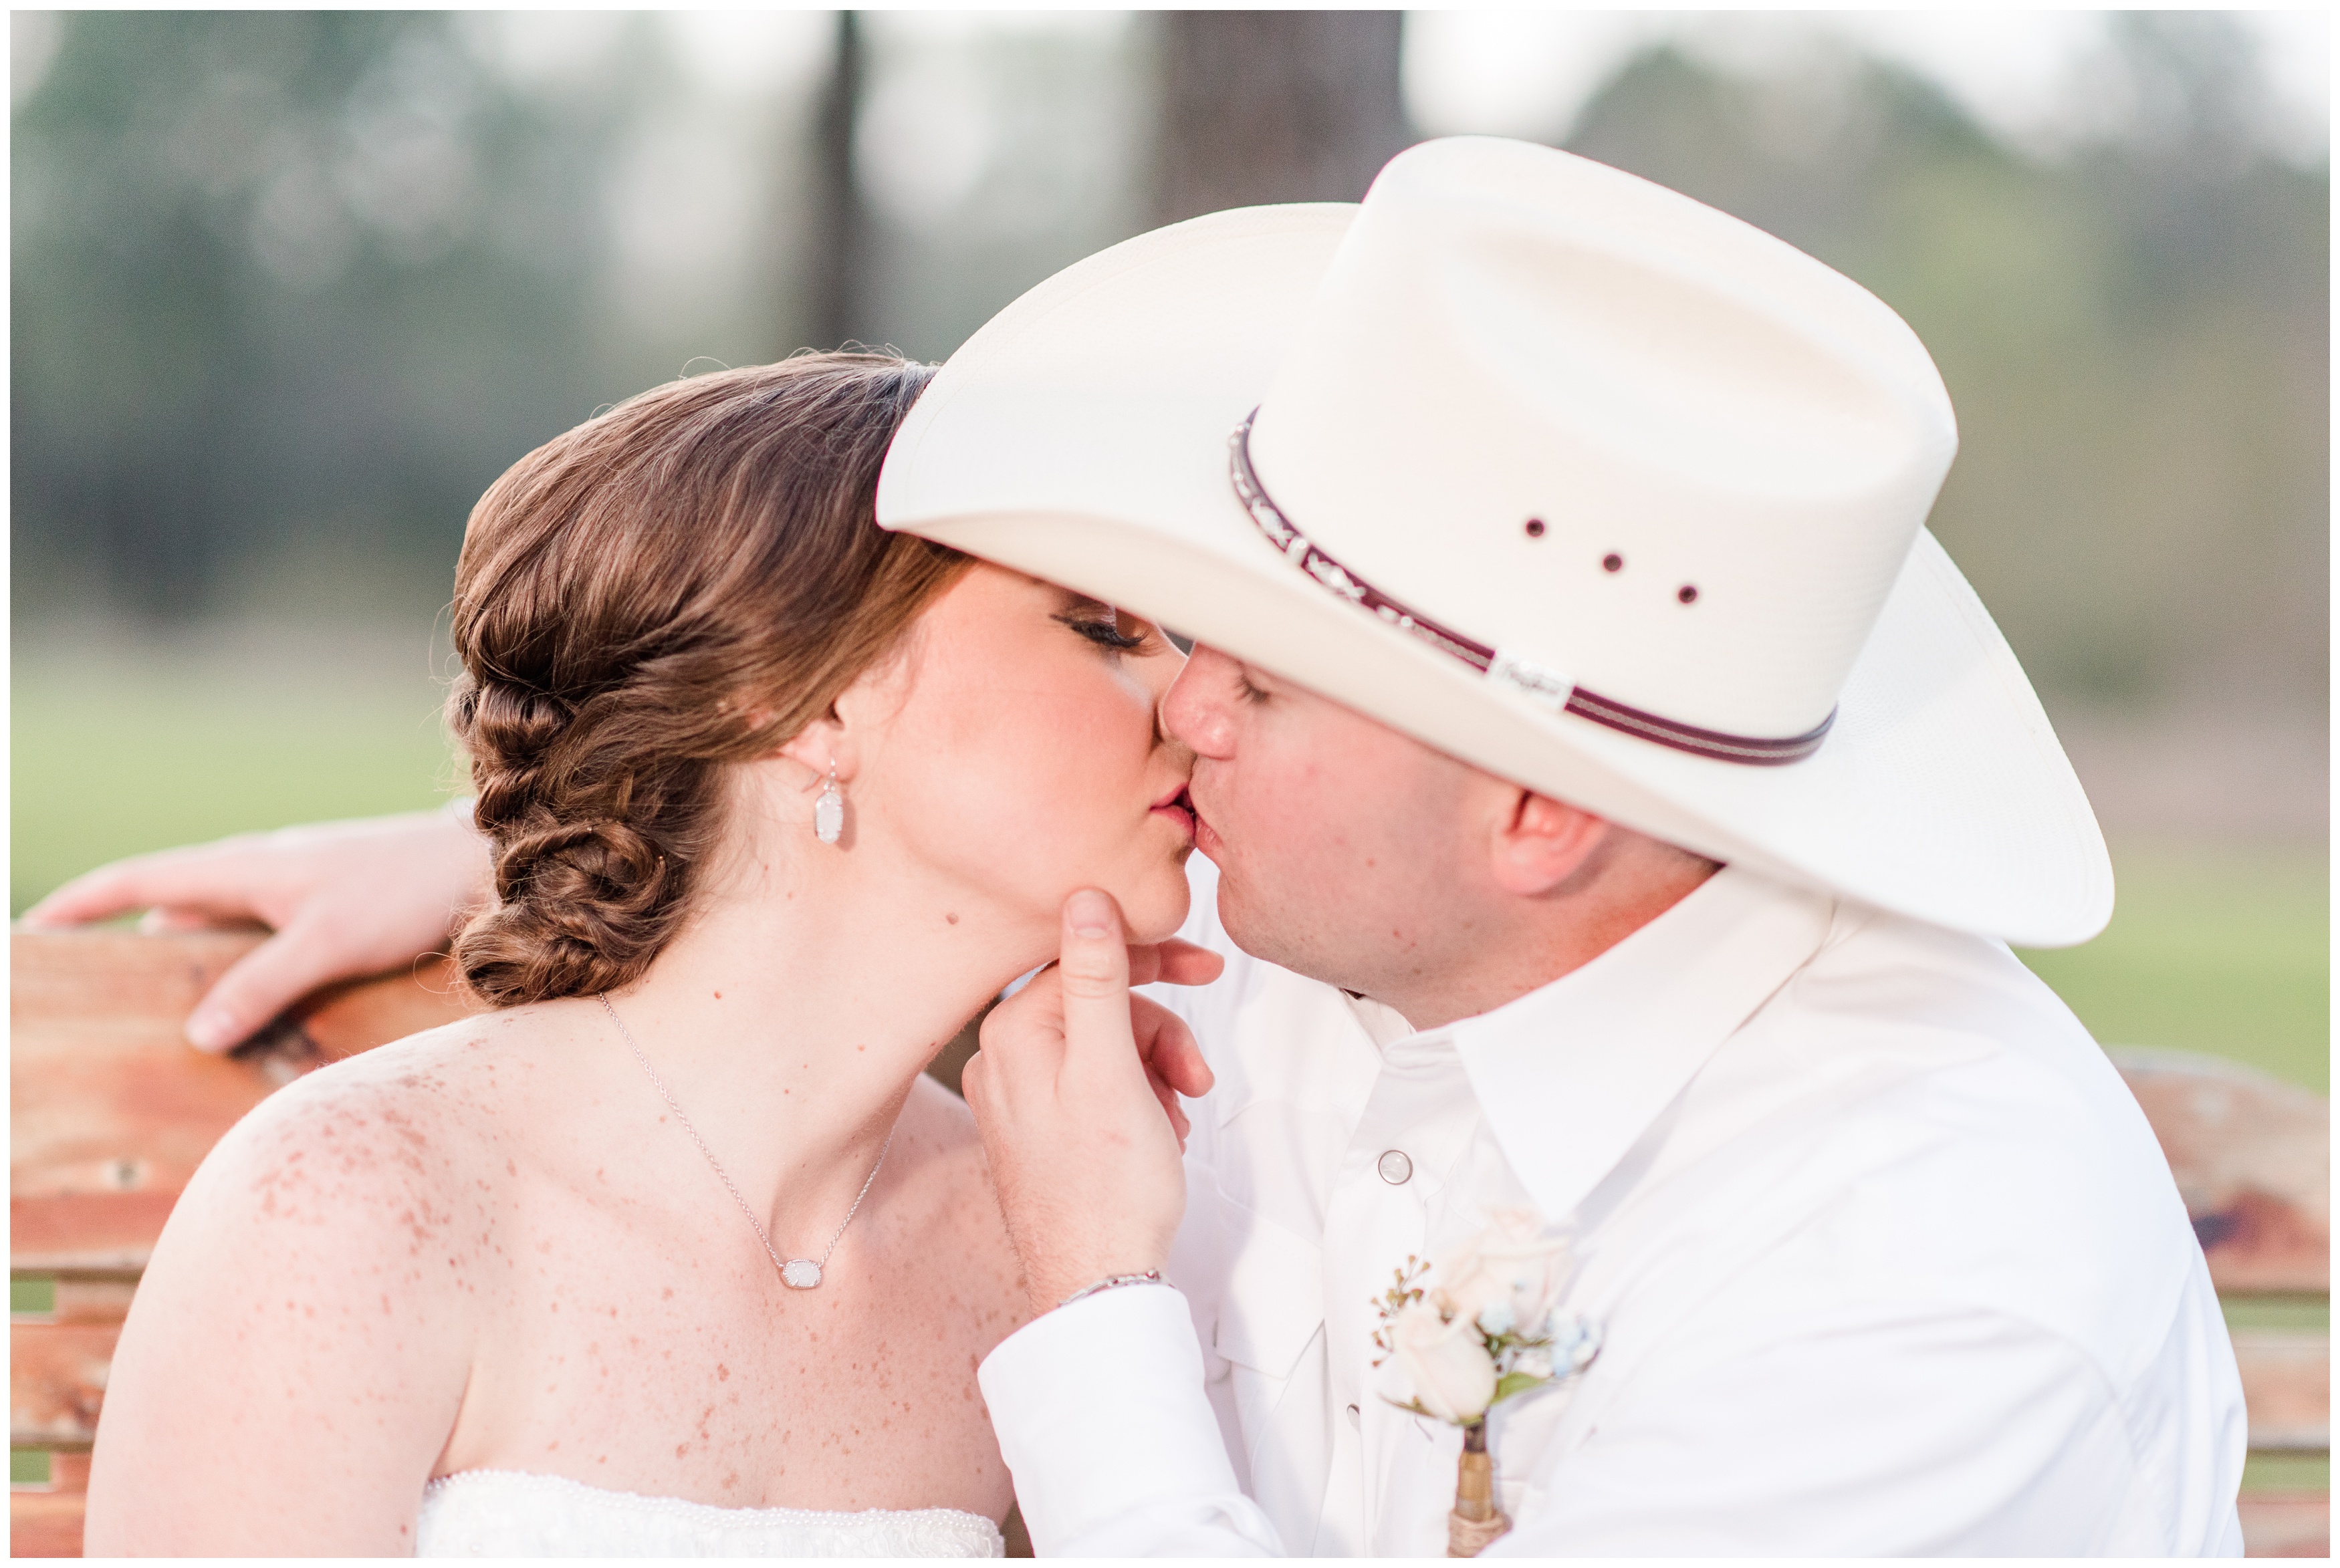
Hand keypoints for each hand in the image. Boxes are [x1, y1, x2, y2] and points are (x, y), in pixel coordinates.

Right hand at [22, 806, 492, 1051]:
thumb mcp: (328, 943)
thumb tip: (197, 1034)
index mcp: (246, 869)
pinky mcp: (331, 911)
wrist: (486, 864)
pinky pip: (265, 943)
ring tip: (160, 1022)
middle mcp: (263, 874)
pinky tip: (248, 1016)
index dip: (82, 905)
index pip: (139, 881)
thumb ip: (263, 986)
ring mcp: (297, 891)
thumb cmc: (409, 891)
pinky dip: (242, 973)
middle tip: (91, 997)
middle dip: (127, 946)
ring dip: (191, 967)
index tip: (33, 931)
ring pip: (223, 932)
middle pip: (173, 910)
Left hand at [960, 889, 1220, 1314]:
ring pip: (1106, 1044)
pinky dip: (1140, 1096)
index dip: (1151, 961)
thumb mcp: (1112, 1069)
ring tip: (1179, 1109)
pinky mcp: (1041, 1129)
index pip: (1084, 959)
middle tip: (1197, 1069)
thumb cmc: (1107, 1191)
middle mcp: (1003, 1061)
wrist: (1098, 1284)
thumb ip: (1096, 978)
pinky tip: (1159, 1128)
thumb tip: (1085, 898)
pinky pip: (1099, 1082)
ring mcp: (1020, 1098)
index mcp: (1011, 1036)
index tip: (1203, 965)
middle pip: (1098, 1002)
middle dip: (1159, 1030)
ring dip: (1156, 1067)